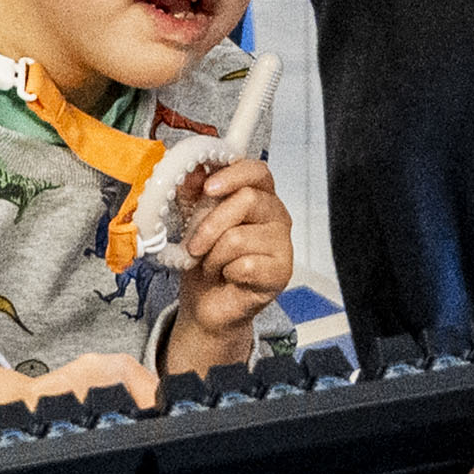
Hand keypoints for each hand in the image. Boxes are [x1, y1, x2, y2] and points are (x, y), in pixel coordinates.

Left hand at [165, 158, 297, 364]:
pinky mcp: (281, 271)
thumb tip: (192, 171)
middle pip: (247, 200)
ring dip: (214, 255)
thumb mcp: (191, 221)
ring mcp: (282, 243)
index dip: (232, 175)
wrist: (206, 302)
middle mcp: (275, 215)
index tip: (207, 188)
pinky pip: (246, 265)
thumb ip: (192, 194)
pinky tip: (229, 277)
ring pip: (240, 236)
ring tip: (212, 264)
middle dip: (210, 224)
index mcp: (258, 195)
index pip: (257, 170)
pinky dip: (227, 273)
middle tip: (194, 244)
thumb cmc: (205, 259)